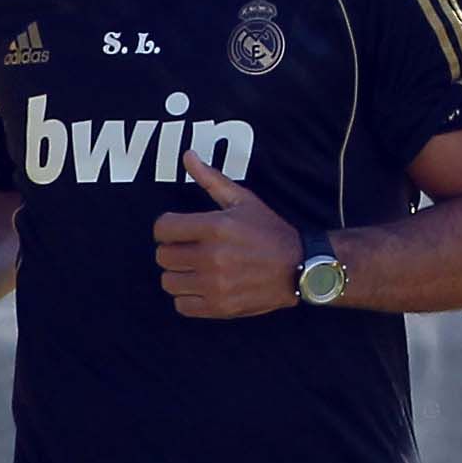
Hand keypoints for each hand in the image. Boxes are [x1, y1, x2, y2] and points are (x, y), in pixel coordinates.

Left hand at [152, 142, 302, 317]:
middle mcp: (212, 256)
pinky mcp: (219, 307)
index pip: (162, 228)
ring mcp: (215, 284)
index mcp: (215, 226)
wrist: (299, 268)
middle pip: (162, 256)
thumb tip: (188, 156)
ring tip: (194, 269)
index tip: (177, 230)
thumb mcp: (243, 200)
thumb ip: (211, 179)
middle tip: (188, 250)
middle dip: (172, 250)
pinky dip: (187, 297)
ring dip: (177, 274)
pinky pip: (181, 305)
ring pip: (168, 281)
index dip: (166, 227)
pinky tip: (201, 286)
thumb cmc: (269, 232)